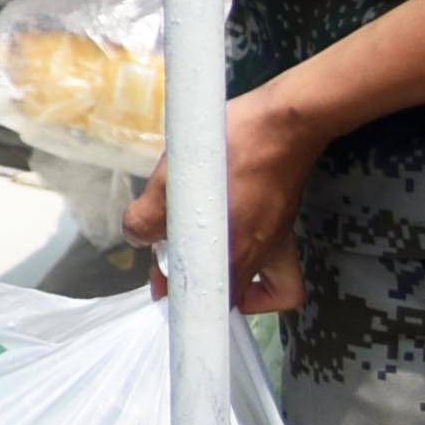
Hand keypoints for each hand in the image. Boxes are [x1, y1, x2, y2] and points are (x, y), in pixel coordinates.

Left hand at [127, 86, 332, 314]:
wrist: (283, 123)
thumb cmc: (230, 146)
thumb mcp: (172, 177)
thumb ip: (148, 215)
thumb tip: (138, 236)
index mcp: (234, 251)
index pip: (214, 300)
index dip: (181, 296)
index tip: (160, 283)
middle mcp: (262, 256)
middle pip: (232, 295)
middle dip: (199, 286)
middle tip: (171, 264)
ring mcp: (279, 242)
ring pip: (255, 281)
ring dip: (224, 275)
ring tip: (194, 250)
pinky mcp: (285, 225)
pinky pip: (275, 265)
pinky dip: (256, 265)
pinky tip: (231, 240)